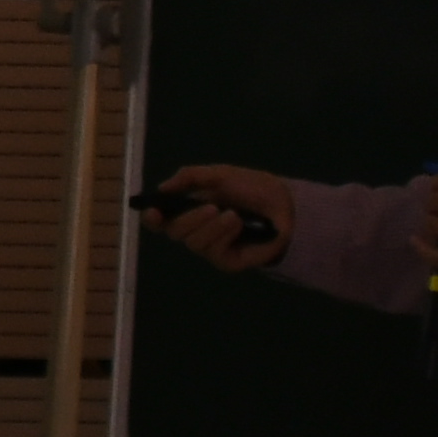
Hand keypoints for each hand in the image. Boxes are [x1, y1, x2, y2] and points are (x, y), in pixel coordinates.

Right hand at [148, 165, 294, 274]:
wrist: (285, 204)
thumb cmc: (252, 188)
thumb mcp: (219, 174)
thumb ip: (190, 177)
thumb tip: (162, 188)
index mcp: (191, 210)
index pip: (163, 221)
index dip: (153, 219)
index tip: (152, 212)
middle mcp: (197, 231)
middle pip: (176, 233)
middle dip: (190, 219)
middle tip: (211, 207)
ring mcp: (212, 248)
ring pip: (194, 243)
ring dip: (212, 227)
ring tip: (233, 215)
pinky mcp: (227, 262)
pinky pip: (215, 252)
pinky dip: (225, 236)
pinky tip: (239, 226)